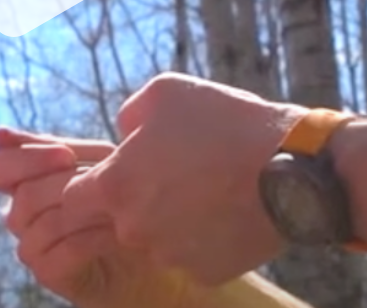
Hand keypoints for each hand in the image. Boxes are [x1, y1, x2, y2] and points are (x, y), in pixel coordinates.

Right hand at [0, 128, 193, 307]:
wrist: (148, 252)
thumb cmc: (121, 202)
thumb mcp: (94, 165)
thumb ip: (57, 147)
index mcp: (24, 184)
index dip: (23, 158)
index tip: (65, 155)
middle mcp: (20, 217)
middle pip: (23, 193)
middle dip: (62, 180)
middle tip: (94, 176)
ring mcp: (32, 247)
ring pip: (43, 221)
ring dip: (84, 207)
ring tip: (116, 202)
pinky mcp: (48, 273)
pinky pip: (62, 250)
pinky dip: (93, 236)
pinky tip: (118, 230)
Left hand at [60, 74, 306, 285]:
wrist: (293, 169)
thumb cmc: (226, 122)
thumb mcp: (166, 93)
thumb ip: (129, 116)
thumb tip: (123, 135)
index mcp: (116, 186)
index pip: (73, 199)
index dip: (91, 184)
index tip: (121, 171)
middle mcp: (134, 229)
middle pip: (117, 220)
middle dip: (137, 200)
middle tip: (176, 173)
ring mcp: (170, 256)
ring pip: (155, 240)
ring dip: (171, 220)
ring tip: (209, 187)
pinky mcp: (205, 273)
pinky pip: (192, 256)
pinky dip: (203, 239)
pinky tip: (227, 210)